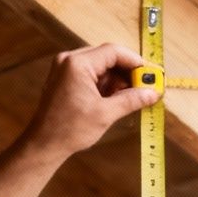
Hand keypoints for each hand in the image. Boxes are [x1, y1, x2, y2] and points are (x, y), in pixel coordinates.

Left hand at [18, 43, 159, 159]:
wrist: (44, 144)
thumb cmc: (70, 130)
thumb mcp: (106, 114)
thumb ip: (131, 99)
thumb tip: (153, 93)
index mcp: (78, 64)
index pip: (114, 52)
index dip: (136, 62)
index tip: (151, 74)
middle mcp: (69, 60)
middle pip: (107, 56)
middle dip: (127, 72)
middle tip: (144, 86)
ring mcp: (65, 68)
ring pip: (100, 65)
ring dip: (116, 79)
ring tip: (130, 96)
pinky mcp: (64, 78)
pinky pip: (90, 73)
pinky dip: (104, 83)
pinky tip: (115, 98)